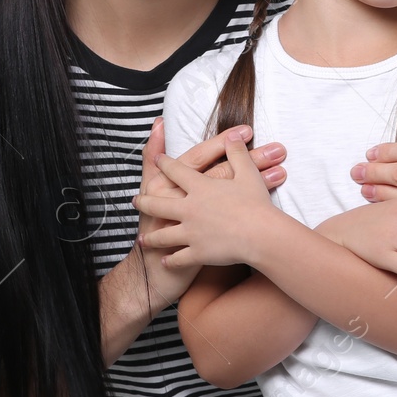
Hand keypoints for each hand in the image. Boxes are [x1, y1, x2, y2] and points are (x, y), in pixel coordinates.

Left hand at [132, 118, 286, 302]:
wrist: (261, 236)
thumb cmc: (256, 204)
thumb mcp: (248, 172)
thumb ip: (237, 152)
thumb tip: (234, 136)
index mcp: (199, 187)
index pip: (176, 171)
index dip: (166, 163)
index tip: (159, 159)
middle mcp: (188, 209)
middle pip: (157, 204)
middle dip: (144, 202)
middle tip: (135, 200)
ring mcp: (190, 233)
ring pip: (163, 235)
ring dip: (152, 238)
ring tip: (142, 239)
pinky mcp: (196, 253)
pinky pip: (177, 258)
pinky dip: (170, 260)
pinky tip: (164, 260)